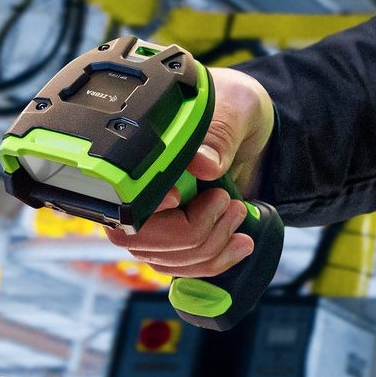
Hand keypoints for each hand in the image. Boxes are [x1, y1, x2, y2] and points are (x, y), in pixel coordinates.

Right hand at [105, 67, 274, 277]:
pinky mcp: (176, 240)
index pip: (125, 197)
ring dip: (212, 246)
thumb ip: (218, 136)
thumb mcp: (233, 110)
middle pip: (146, 241)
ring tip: (238, 215)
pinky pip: (185, 267)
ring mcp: (155, 221)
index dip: (152, 207)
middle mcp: (138, 193)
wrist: (250, 128)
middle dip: (196, 231)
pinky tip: (239, 245)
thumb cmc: (233, 109)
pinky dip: (216, 261)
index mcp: (138, 155)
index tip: (181, 197)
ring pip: (170, 260)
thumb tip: (203, 164)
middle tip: (229, 204)